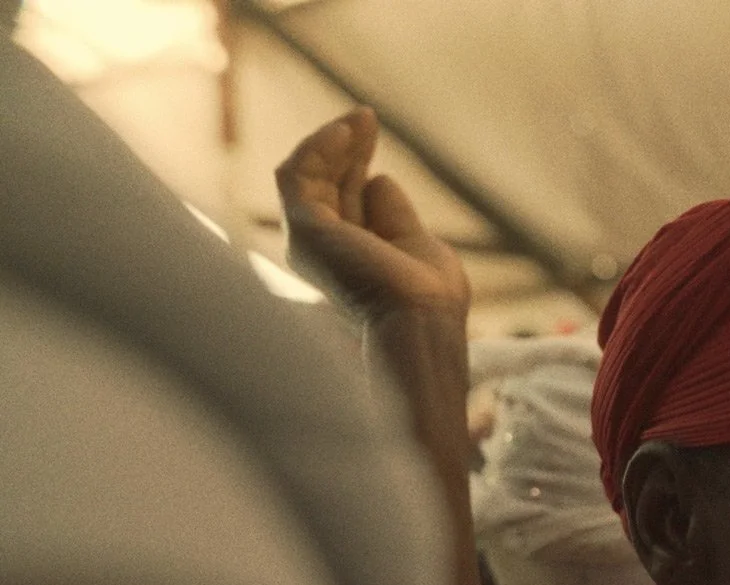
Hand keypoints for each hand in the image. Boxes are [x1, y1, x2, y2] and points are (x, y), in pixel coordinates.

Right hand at [275, 108, 469, 323]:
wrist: (419, 321)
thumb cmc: (427, 297)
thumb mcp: (416, 243)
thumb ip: (394, 214)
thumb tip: (379, 179)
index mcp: (349, 254)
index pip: (344, 195)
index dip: (355, 160)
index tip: (370, 126)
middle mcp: (322, 249)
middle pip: (325, 182)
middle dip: (345, 145)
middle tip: (365, 115)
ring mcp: (308, 240)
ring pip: (306, 175)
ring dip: (330, 141)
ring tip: (359, 118)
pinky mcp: (303, 229)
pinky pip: (297, 176)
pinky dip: (317, 149)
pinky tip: (343, 132)